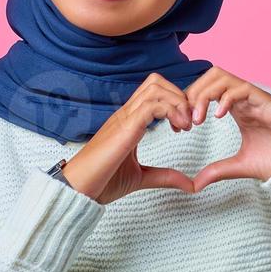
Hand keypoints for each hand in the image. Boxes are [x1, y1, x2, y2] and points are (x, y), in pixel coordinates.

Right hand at [61, 72, 198, 204]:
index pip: (154, 92)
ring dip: (177, 102)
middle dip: (179, 96)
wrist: (79, 190)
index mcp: (128, 122)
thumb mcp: (141, 178)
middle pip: (156, 82)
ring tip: (185, 126)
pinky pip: (152, 105)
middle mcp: (126, 114)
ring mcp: (124, 118)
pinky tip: (178, 129)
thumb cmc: (102, 182)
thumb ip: (165, 176)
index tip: (184, 127)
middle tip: (188, 122)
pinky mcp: (124, 127)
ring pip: (155, 88)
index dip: (175, 103)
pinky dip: (171, 111)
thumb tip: (191, 185)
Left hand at [183, 67, 270, 192]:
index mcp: (234, 108)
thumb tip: (194, 185)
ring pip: (221, 76)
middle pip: (208, 77)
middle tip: (186, 121)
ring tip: (198, 119)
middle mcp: (241, 99)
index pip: (204, 90)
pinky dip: (225, 99)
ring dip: (204, 94)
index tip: (180, 127)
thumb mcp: (238, 166)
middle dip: (192, 94)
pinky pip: (241, 88)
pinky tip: (218, 118)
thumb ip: (215, 171)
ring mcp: (253, 98)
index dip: (187, 104)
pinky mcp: (266, 101)